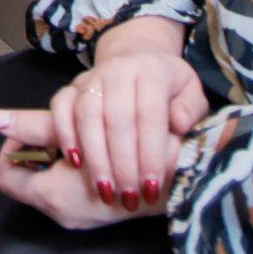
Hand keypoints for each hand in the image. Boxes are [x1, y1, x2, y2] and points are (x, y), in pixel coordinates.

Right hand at [0, 21, 206, 223]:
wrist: (138, 56)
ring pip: (87, 114)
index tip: (152, 188)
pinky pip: (61, 105)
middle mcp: (119, 69)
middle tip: (129, 198)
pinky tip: (75, 163)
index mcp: (153, 71)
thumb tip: (178, 124)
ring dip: (95, 157)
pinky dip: (65, 134)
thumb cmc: (168, 86)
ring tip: (105, 191)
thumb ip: (191, 109)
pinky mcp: (72, 85)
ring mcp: (93, 76)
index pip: (150, 114)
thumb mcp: (191, 93)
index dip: (150, 154)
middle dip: (122, 164)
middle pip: (117, 118)